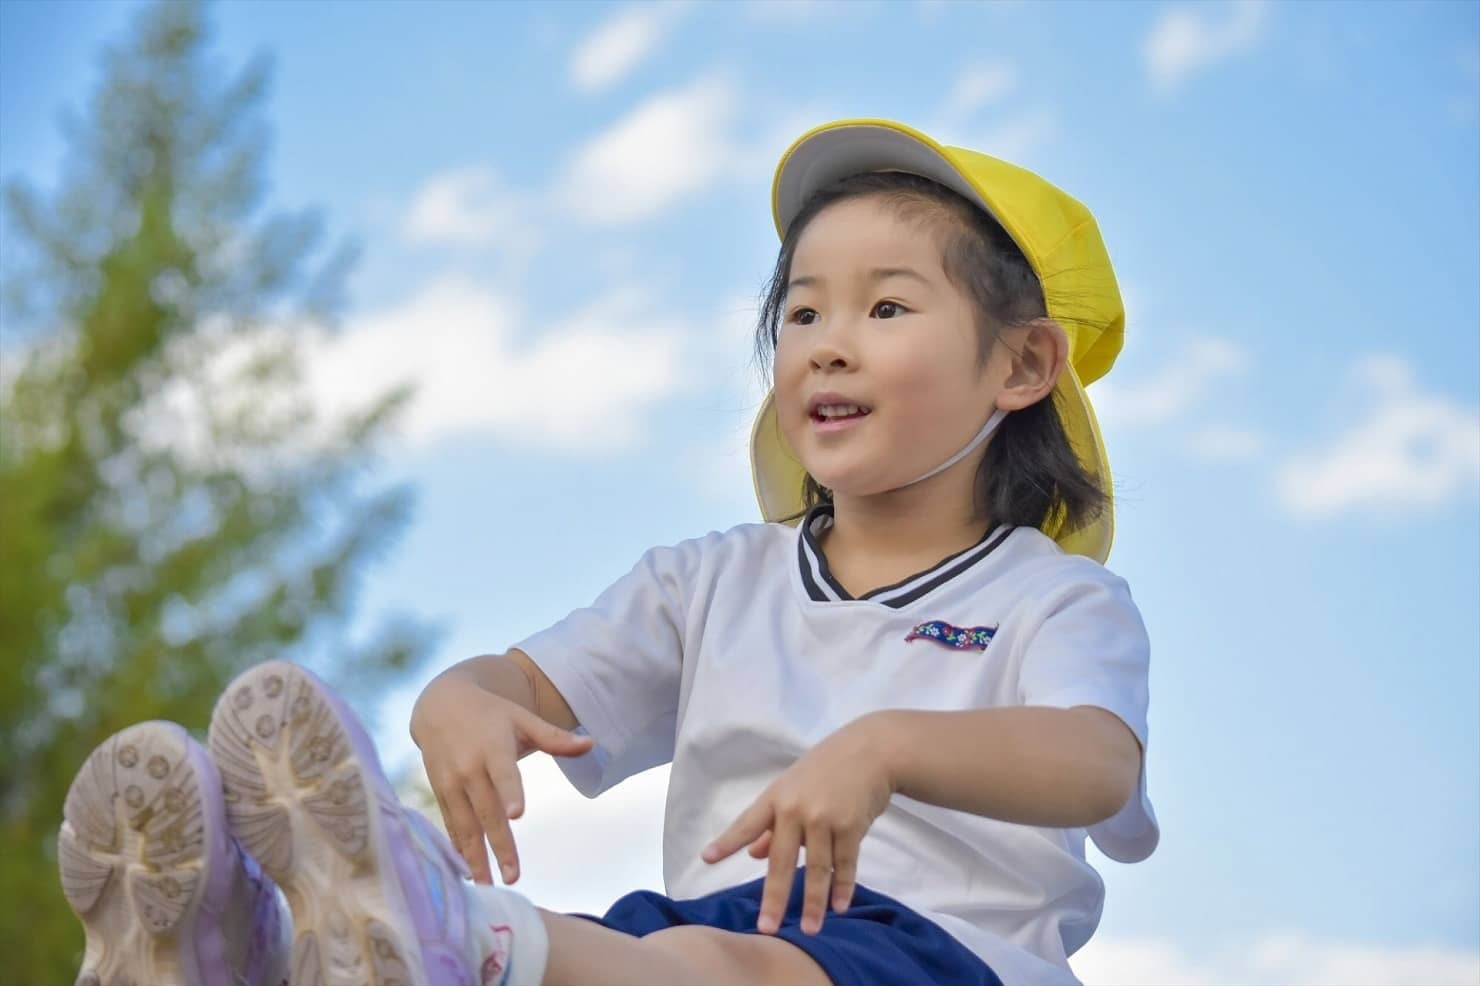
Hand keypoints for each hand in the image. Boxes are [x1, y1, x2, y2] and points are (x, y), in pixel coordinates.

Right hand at [411, 670, 593, 885]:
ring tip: (487, 886)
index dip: (510, 792)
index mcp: (493, 748)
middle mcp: (469, 768)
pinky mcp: (440, 794)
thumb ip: (554, 737)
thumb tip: (591, 743)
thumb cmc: (491, 714)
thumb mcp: (521, 719)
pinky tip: (465, 873)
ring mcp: (451, 784)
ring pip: (465, 826)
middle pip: (486, 811)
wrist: (440, 705)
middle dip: (499, 845)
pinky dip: (457, 849)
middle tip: (512, 876)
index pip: (504, 773)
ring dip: (474, 858)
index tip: (516, 814)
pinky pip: (450, 826)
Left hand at [700, 713, 894, 935]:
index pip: (747, 823)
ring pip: (817, 868)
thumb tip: (753, 855)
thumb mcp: (792, 787)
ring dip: (814, 902)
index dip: (728, 841)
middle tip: (767, 928)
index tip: (707, 858)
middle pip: (782, 860)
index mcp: (776, 798)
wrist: (870, 750)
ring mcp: (825, 818)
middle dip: (775, 897)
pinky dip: (843, 887)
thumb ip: (773, 824)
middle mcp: (796, 809)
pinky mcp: (851, 826)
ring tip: (810, 929)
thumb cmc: (825, 770)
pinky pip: (845, 863)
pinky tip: (839, 906)